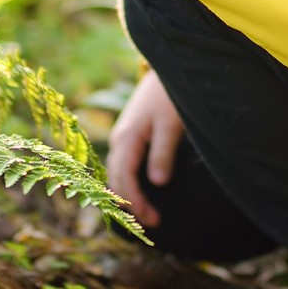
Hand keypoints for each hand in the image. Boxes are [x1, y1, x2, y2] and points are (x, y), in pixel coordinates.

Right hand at [107, 70, 183, 226]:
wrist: (168, 66)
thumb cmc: (170, 95)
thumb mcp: (171, 125)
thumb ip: (163, 153)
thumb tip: (157, 183)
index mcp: (127, 138)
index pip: (125, 179)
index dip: (136, 203)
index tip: (153, 220)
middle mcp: (119, 139)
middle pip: (116, 180)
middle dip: (131, 204)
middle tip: (155, 222)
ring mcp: (122, 136)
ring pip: (117, 173)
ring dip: (128, 194)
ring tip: (148, 213)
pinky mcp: (130, 134)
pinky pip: (123, 164)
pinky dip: (128, 182)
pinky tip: (140, 191)